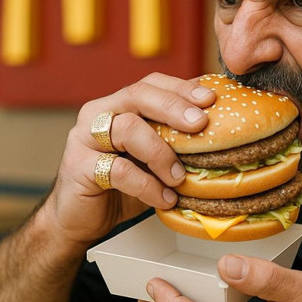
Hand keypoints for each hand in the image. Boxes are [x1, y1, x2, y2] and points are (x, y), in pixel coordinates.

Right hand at [44, 72, 215, 245]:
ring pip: (127, 128)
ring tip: (180, 177)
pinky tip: (164, 198)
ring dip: (161, 152)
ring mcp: (84, 138)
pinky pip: (117, 170)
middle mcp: (99, 113)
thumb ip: (174, 139)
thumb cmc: (123, 184)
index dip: (181, 88)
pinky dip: (147, 185)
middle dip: (173, 107)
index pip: (151, 84)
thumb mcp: (153, 157)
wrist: (81, 218)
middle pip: (137, 95)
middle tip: (200, 124)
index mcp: (119, 105)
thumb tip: (222, 127)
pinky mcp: (78, 167)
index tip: (211, 99)